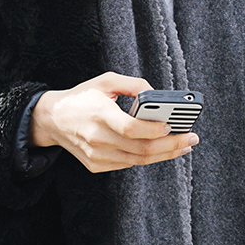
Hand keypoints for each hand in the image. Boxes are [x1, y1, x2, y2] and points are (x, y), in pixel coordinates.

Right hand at [30, 72, 198, 173]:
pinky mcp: (96, 165)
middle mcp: (96, 138)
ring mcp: (96, 155)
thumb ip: (134, 84)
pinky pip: (128, 164)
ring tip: (182, 146)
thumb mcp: (106, 80)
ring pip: (138, 160)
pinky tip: (161, 150)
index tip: (173, 125)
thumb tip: (158, 95)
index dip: (154, 129)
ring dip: (164, 154)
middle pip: (140, 148)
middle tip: (191, 138)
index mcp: (98, 113)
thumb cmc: (82, 97)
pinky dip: (147, 158)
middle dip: (171, 145)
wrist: (53, 119)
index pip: (130, 128)